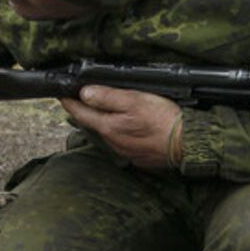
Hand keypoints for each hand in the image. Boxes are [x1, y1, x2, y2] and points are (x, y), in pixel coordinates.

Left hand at [60, 86, 181, 170]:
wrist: (187, 144)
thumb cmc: (163, 119)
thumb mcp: (134, 100)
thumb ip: (107, 97)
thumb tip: (84, 93)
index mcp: (109, 127)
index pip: (81, 113)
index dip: (70, 102)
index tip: (62, 94)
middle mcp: (113, 142)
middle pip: (93, 125)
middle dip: (85, 113)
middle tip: (77, 101)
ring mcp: (125, 152)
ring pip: (107, 135)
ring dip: (103, 123)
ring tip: (101, 112)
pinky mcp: (138, 157)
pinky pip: (122, 144)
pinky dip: (120, 134)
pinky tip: (127, 128)